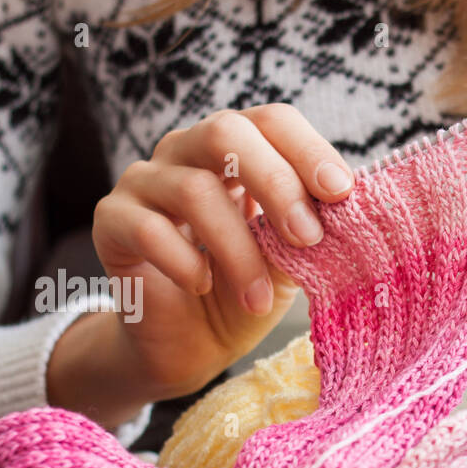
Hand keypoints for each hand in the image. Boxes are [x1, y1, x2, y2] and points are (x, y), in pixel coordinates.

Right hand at [50, 104, 353, 426]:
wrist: (189, 346)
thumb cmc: (245, 292)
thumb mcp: (290, 261)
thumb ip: (312, 232)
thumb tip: (355, 215)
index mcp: (237, 151)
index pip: (271, 122)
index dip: (308, 150)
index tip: (343, 192)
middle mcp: (186, 153)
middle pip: (224, 132)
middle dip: (275, 183)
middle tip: (307, 236)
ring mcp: (144, 183)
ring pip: (191, 189)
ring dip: (237, 249)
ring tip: (258, 298)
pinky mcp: (111, 222)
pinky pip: (145, 228)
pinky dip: (185, 262)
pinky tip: (203, 288)